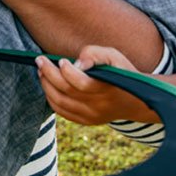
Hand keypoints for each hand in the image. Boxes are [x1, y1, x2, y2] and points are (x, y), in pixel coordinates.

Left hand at [35, 45, 154, 124]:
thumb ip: (95, 54)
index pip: (82, 84)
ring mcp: (92, 116)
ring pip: (61, 103)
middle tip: (40, 61)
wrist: (135, 100)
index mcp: (108, 89)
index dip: (68, 72)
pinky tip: (48, 86)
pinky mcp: (86, 121)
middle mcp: (99, 106)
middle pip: (67, 92)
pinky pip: (63, 112)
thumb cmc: (122, 73)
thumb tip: (77, 63)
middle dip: (49, 74)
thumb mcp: (114, 57)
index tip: (61, 60)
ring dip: (47, 86)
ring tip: (41, 71)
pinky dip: (51, 99)